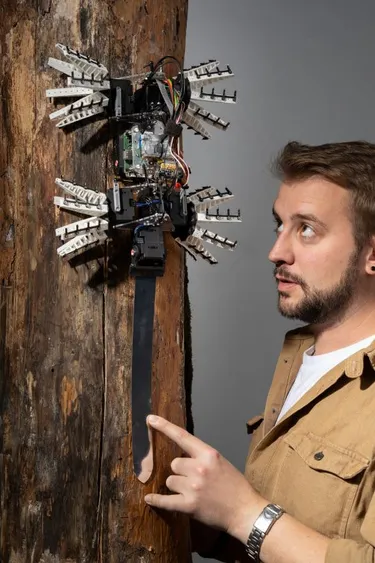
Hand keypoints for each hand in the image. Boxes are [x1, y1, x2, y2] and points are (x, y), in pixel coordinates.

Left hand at [144, 415, 265, 540]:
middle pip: (174, 464)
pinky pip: (166, 500)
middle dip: (180, 471)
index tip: (151, 419)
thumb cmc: (235, 486)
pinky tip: (149, 499)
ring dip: (177, 486)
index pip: (183, 436)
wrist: (245, 511)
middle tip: (193, 480)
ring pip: (170, 481)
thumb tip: (182, 459)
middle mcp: (199, 468)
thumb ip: (202, 458)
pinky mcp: (189, 505)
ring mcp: (193, 487)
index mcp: (209, 454)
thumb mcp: (221, 463)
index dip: (165, 427)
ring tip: (193, 493)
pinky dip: (157, 500)